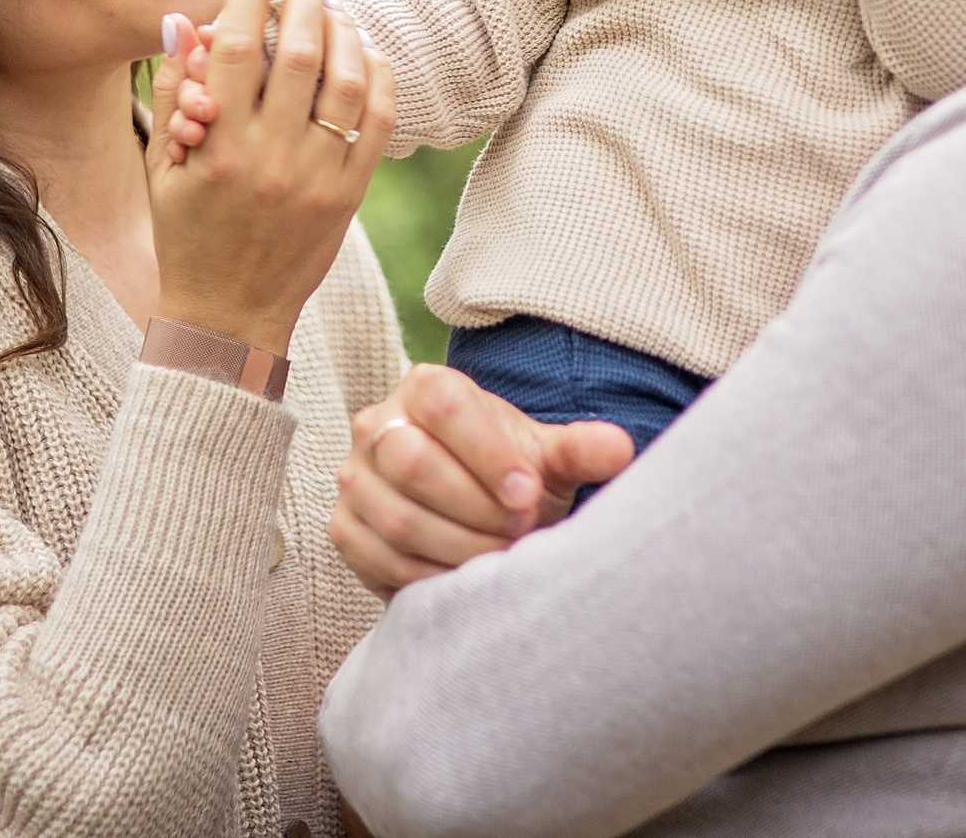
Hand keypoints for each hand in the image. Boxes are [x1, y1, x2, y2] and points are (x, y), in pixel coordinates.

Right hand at [146, 0, 394, 353]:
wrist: (229, 314)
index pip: (232, 45)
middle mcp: (269, 158)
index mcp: (216, 147)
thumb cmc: (187, 233)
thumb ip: (175, 90)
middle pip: (297, 52)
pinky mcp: (350, 195)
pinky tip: (366, 50)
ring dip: (343, 29)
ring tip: (334, 3)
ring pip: (345, 80)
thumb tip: (181, 21)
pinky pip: (378, 121)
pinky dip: (379, 75)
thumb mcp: (164, 165)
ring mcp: (316, 177)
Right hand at [328, 364, 634, 597]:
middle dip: (475, 507)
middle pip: (413, 463)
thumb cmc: (511, 477)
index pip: (447, 408)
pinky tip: (465, 577)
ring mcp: (354, 478)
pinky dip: (429, 574)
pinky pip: (379, 556)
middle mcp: (377, 424)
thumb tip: (620, 448)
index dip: (490, 455)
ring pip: (397, 516)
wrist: (474, 512)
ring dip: (458, 545)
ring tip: (501, 556)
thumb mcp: (547, 458)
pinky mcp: (344, 527)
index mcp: (425, 388)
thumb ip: (579, 450)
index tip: (529, 495)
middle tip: (519, 530)